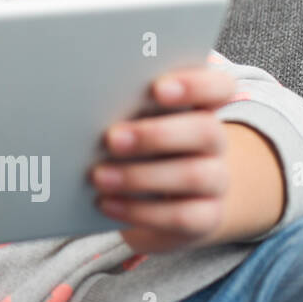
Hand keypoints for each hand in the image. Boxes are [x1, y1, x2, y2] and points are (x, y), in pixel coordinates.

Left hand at [90, 66, 235, 252]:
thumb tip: (83, 100)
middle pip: (206, 131)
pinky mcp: (207, 217)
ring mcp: (216, 180)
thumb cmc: (134, 146)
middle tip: (111, 138)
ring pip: (195, 175)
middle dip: (156, 134)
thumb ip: (121, 108)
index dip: (195, 85)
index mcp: (198, 106)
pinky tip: (107, 203)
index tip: (158, 88)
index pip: (218, 86)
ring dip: (140, 176)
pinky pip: (182, 216)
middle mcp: (214, 140)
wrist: (158, 199)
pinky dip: (140, 211)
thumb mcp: (128, 122)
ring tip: (99, 176)